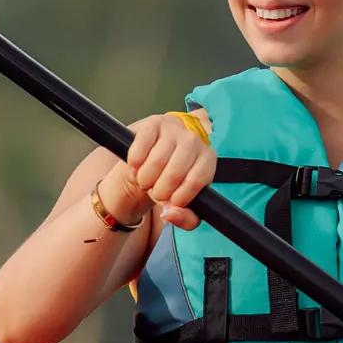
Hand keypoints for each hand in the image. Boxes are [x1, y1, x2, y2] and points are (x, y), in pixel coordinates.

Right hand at [118, 114, 217, 229]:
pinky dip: (134, 167)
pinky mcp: (153, 123)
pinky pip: (139, 151)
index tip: (170, 203)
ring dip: (145, 181)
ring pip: (155, 163)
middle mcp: (194, 140)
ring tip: (146, 182)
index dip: (179, 198)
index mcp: (208, 159)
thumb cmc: (173, 184)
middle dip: (159, 192)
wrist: (154, 159)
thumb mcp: (185, 204)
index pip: (196, 181)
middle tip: (155, 192)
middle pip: (174, 174)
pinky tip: (136, 171)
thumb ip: (185, 219)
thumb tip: (169, 214)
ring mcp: (174, 129)